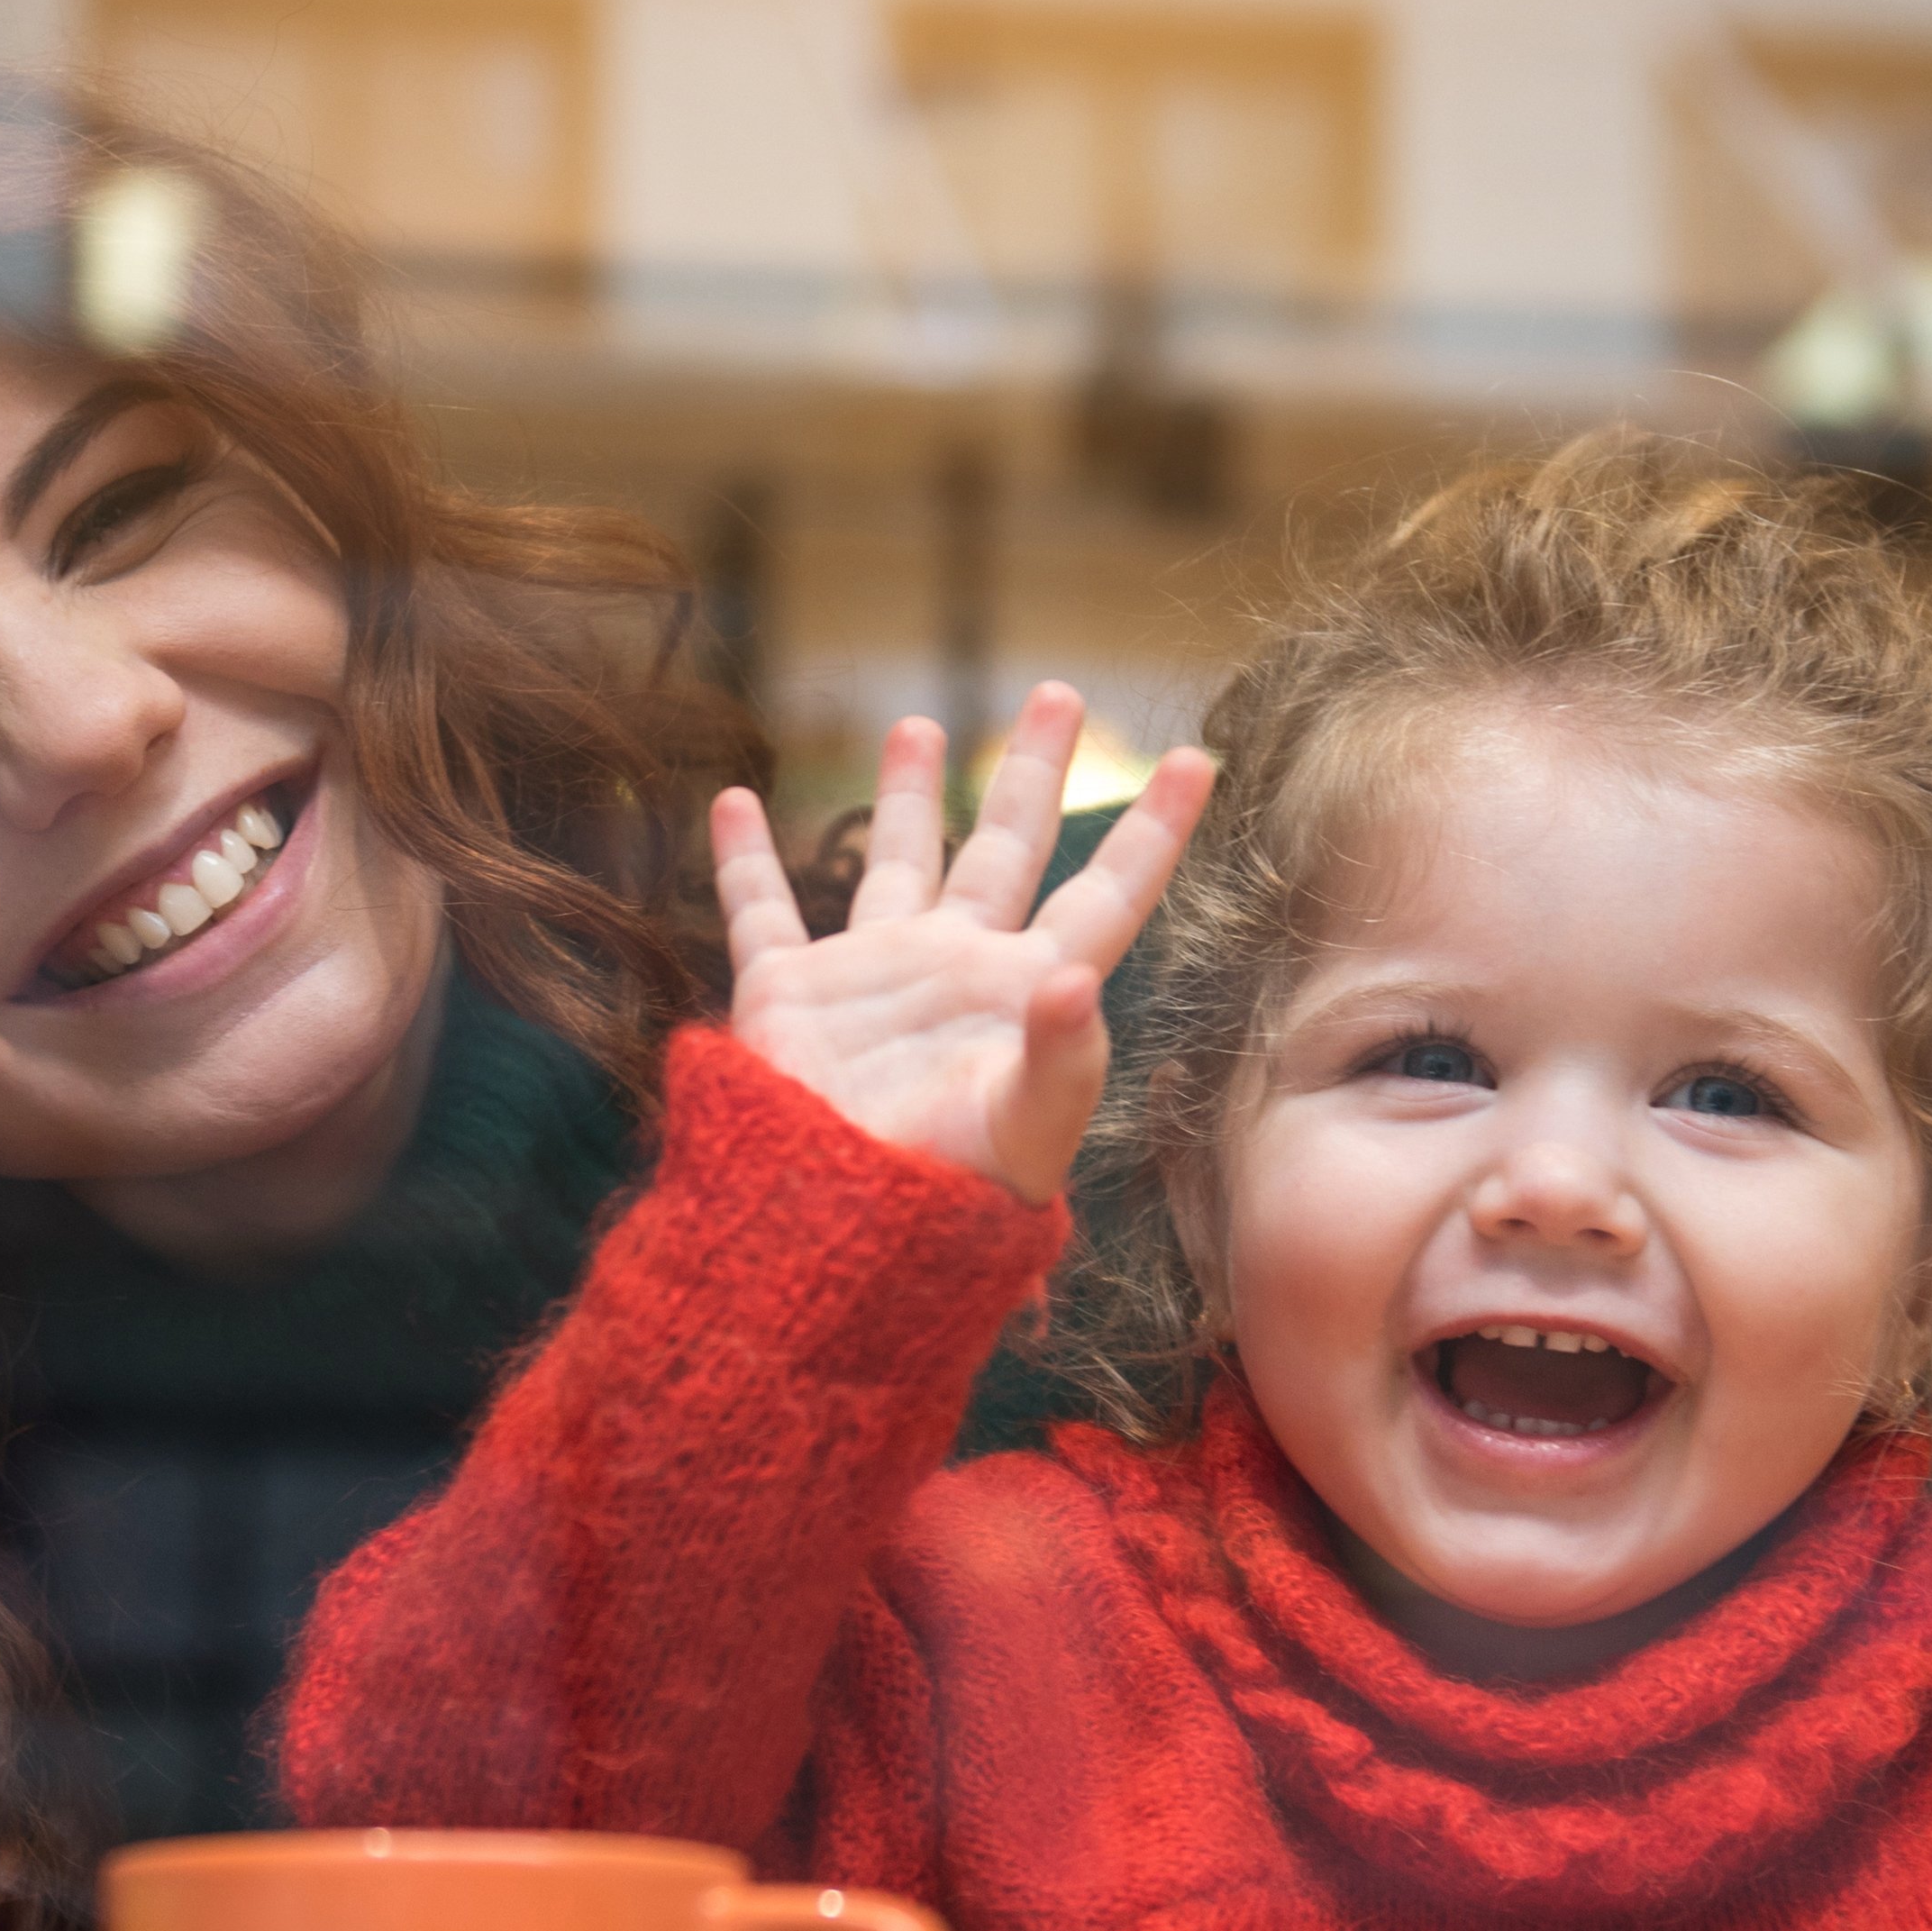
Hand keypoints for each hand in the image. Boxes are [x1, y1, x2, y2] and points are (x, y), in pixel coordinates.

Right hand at [713, 686, 1211, 1202]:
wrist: (838, 1238)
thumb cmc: (948, 1198)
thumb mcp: (1024, 1129)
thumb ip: (1061, 1055)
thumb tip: (1075, 978)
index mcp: (1029, 990)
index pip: (1106, 891)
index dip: (1153, 829)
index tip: (1197, 758)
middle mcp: (960, 968)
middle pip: (1007, 845)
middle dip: (1031, 769)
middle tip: (1057, 692)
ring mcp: (877, 977)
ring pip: (897, 861)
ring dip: (905, 795)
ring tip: (915, 724)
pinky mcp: (792, 996)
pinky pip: (763, 911)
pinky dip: (745, 859)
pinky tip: (733, 801)